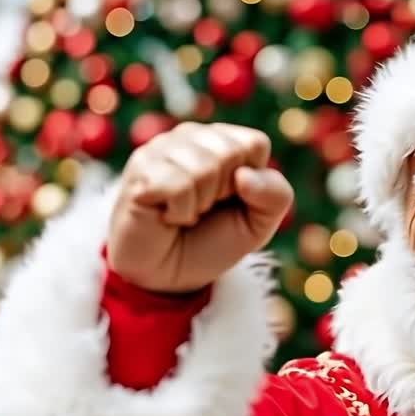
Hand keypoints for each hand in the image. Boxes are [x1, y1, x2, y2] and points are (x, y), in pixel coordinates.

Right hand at [106, 122, 293, 292]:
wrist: (169, 278)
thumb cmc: (212, 242)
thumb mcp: (258, 224)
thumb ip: (275, 196)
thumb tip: (244, 175)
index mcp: (220, 141)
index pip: (255, 143)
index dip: (252, 183)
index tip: (230, 201)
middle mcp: (189, 137)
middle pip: (231, 152)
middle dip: (225, 193)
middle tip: (204, 209)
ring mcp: (160, 150)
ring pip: (205, 168)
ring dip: (200, 205)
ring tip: (185, 213)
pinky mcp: (139, 171)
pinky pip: (179, 186)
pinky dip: (180, 213)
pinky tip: (167, 217)